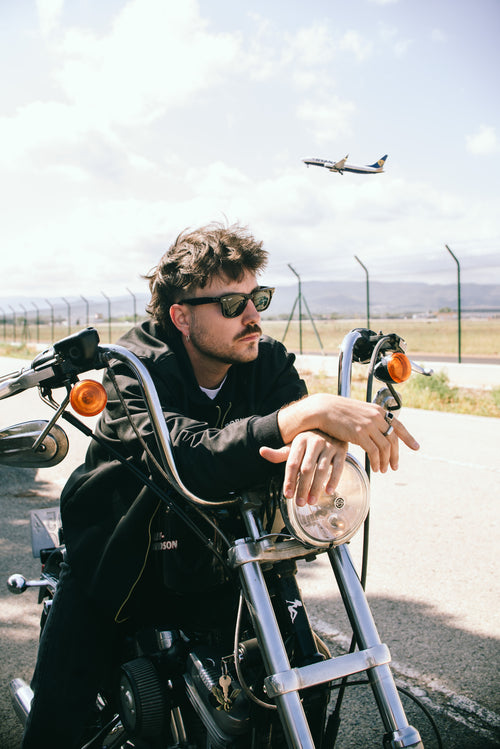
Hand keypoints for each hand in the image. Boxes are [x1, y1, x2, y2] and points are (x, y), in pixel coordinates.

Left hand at [260, 430, 347, 506]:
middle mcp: (314, 442)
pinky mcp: (341, 450)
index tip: (288, 495)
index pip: (292, 464)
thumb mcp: (294, 446)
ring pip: (322, 470)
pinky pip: (338, 467)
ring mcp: (329, 446)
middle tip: (300, 503)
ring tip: (312, 501)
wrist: (330, 426)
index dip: (289, 480)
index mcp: (300, 441)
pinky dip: (334, 480)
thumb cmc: (310, 440)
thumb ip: (279, 453)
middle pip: (306, 469)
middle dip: (302, 488)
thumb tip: (262, 451)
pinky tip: (328, 491)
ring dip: (316, 488)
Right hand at [277, 393, 419, 474]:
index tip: (416, 447)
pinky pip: (374, 452)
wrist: (323, 409)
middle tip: (394, 466)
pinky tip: (374, 467)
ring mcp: (369, 425)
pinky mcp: (359, 434)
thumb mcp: (359, 411)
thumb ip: (371, 420)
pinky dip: (376, 462)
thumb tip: (377, 431)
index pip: (398, 425)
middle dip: (395, 455)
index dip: (408, 438)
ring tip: (383, 470)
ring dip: (385, 461)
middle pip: (393, 440)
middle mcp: (376, 417)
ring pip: (385, 448)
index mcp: (378, 411)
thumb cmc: (338, 411)